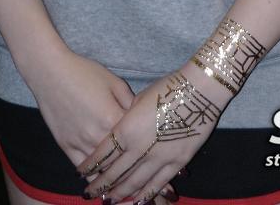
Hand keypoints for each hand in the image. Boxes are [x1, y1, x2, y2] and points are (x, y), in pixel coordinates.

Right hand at [26, 45, 177, 201]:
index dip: (155, 161)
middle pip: (123, 166)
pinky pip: (84, 171)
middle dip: (141, 184)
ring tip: (134, 200)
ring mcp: (82, 144)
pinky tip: (104, 193)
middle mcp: (99, 136)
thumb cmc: (85, 73)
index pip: (139, 145)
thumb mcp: (114, 83)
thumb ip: (131, 104)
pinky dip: (95, 182)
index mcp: (115, 119)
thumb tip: (143, 119)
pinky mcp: (67, 147)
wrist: (51, 72)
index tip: (172, 179)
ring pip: (103, 174)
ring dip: (118, 189)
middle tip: (160, 200)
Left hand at [77, 67, 226, 203]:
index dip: (90, 166)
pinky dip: (144, 195)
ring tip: (107, 201)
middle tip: (89, 193)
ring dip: (119, 193)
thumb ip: (126, 118)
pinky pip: (156, 184)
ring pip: (134, 183)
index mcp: (126, 130)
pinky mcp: (176, 163)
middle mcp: (139, 148)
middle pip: (114, 173)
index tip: (81, 172)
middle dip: (100, 185)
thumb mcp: (138, 98)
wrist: (199, 90)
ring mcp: (158, 158)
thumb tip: (120, 127)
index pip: (102, 154)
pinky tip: (135, 201)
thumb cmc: (166, 87)